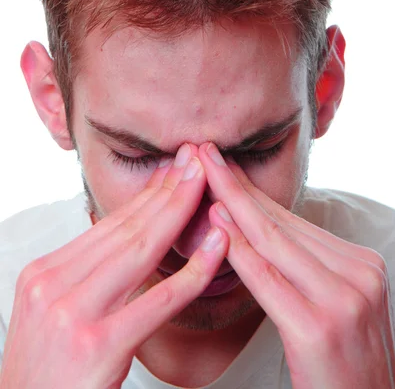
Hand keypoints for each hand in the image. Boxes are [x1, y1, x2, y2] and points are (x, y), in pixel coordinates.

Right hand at [0, 144, 228, 388]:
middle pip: (126, 228)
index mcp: (44, 273)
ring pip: (140, 250)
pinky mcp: (98, 345)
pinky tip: (218, 246)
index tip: (173, 170)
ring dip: (180, 211)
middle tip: (196, 159)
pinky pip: (158, 300)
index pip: (107, 225)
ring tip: (207, 183)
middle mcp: (53, 285)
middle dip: (168, 190)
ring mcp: (72, 313)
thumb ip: (87, 275)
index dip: (147, 195)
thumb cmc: (48, 375)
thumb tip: (126, 238)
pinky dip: (193, 271)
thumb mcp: (54, 313)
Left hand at [199, 142, 394, 388]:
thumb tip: (253, 225)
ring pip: (273, 241)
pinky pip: (269, 279)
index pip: (292, 220)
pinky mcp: (319, 328)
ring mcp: (344, 299)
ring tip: (202, 173)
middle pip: (281, 222)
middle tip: (204, 151)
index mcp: (360, 263)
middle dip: (236, 185)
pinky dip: (239, 249)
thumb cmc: (340, 363)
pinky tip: (215, 225)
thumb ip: (302, 265)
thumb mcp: (332, 303)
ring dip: (232, 204)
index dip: (251, 189)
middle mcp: (358, 272)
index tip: (222, 163)